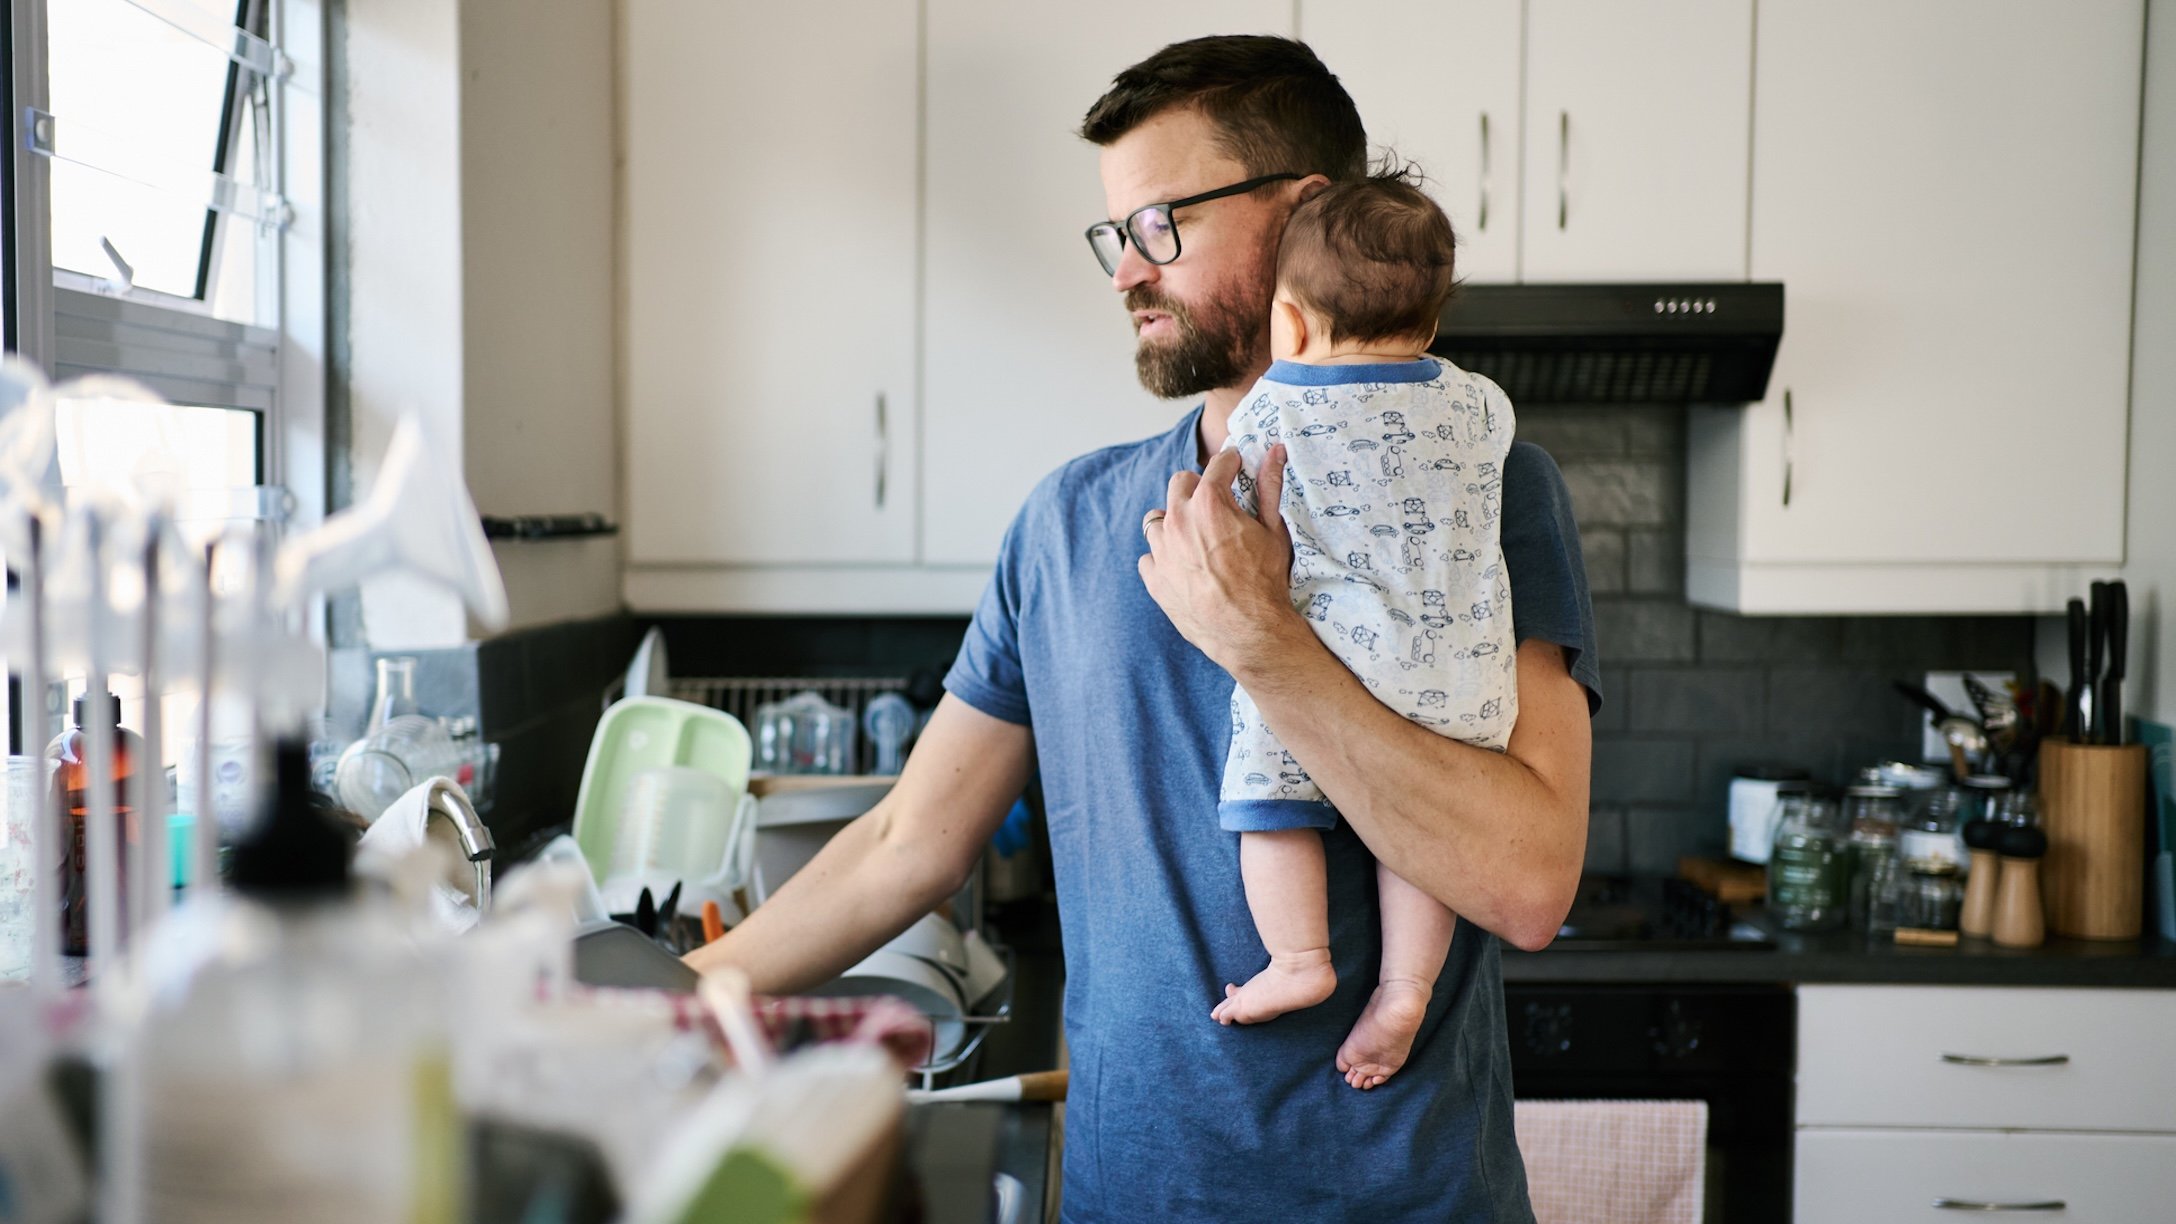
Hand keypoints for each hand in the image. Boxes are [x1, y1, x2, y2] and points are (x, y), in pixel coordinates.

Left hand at [1139, 444, 1302, 670]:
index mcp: (1209, 503)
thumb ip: (1270, 487)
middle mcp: (1178, 521)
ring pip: (1157, 519)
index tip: (1234, 467)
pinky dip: (1164, 558)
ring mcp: (1161, 551)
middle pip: (1179, 484)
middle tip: (1216, 506)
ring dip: (1175, 523)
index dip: (1229, 464)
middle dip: (1198, 488)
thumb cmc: (1266, 581)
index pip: (1216, 465)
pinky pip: (1150, 557)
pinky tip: (1184, 567)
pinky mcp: (1154, 579)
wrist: (1250, 632)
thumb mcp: (1274, 530)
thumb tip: (1274, 451)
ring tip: (1197, 539)